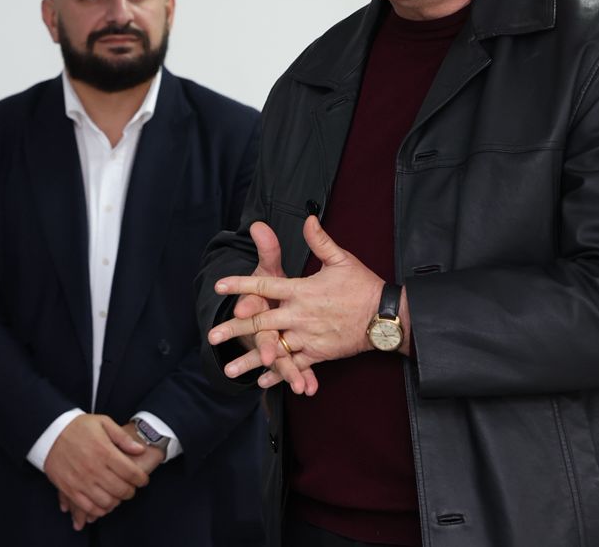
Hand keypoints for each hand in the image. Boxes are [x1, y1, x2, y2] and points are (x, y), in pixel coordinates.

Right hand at [56, 424, 164, 530]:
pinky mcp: (70, 489)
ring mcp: (81, 481)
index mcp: (104, 451)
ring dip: (116, 501)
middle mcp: (94, 468)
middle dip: (130, 491)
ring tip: (117, 495)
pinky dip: (99, 510)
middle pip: (121, 490)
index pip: (131, 473)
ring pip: (107, 502)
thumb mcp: (102, 423)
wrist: (50, 433)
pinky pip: (89, 507)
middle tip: (130, 488)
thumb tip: (139, 450)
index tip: (142, 479)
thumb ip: (122, 437)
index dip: (141, 479)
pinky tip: (103, 503)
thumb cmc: (78, 427)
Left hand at [208, 215, 390, 391]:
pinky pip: (295, 365)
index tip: (219, 285)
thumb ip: (320, 241)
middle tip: (212, 335)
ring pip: (274, 350)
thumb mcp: (340, 259)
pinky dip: (279, 373)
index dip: (241, 285)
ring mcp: (309, 337)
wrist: (386, 317)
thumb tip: (307, 219)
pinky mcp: (320, 354)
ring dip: (250, 360)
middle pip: (261, 323)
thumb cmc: (363, 286)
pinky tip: (262, 380)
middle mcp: (300, 315)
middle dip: (234, 329)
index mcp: (302, 290)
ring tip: (228, 369)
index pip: (265, 286)